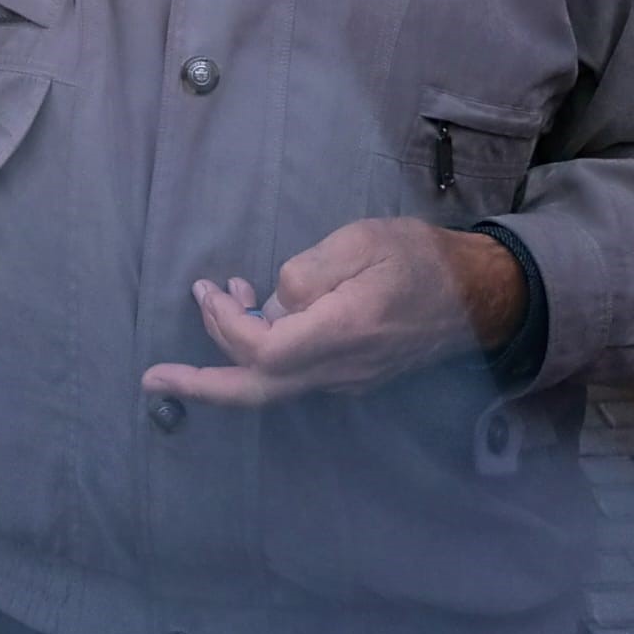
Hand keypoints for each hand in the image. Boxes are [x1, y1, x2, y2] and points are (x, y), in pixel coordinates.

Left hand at [140, 218, 526, 407]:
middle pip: (257, 391)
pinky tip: (253, 304)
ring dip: (230, 349)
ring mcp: (346, 380)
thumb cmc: (421, 259)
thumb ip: (308, 271)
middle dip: (200, 386)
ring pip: (272, 382)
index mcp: (341, 335)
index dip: (225, 325)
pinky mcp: (351, 375)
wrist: (482, 297)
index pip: (263, 352)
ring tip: (214, 295)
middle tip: (150, 379)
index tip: (209, 289)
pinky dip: (260, 347)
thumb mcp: (361, 242)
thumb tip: (271, 300)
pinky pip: (294, 371)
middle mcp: (340, 371)